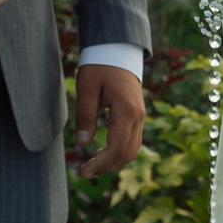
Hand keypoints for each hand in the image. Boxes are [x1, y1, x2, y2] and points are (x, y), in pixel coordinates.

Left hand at [72, 63, 145, 178]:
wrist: (117, 50)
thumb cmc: (99, 66)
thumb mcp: (87, 88)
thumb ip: (85, 115)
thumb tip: (82, 143)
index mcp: (126, 110)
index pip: (117, 149)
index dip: (100, 165)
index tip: (82, 172)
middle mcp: (138, 117)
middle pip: (126, 154)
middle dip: (106, 167)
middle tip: (84, 172)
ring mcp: (140, 117)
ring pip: (131, 150)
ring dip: (113, 162)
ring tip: (90, 166)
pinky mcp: (137, 116)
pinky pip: (132, 142)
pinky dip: (118, 152)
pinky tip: (101, 154)